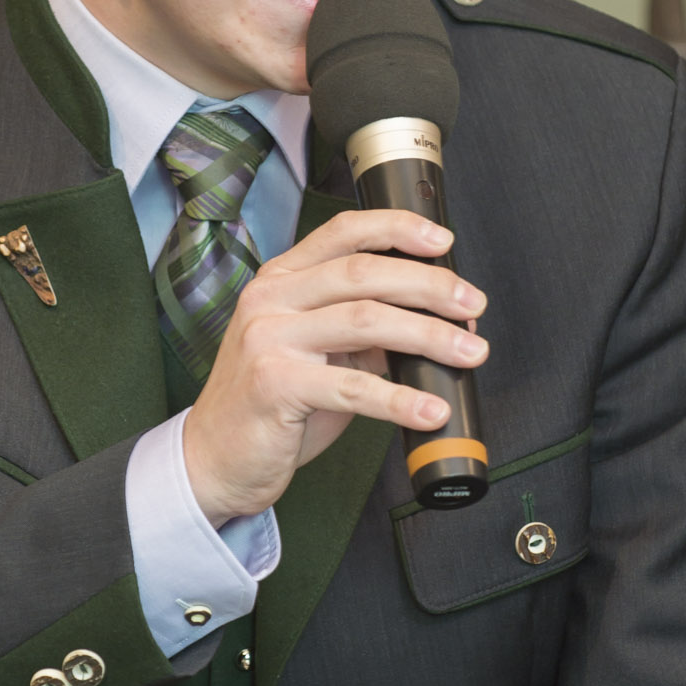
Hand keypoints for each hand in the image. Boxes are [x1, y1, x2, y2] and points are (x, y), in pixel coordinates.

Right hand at [180, 208, 487, 525]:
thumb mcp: (316, 352)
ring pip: (365, 320)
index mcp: (281, 280)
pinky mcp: (274, 385)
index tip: (443, 240)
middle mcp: (271, 300)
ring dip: (429, 335)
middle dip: (430, 285)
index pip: (344, 233)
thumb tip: (436, 318)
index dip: (398, 228)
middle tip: (472, 304)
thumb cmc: (270, 404)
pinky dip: (401, 399)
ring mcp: (269, 339)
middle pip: (364, 273)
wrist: (213, 457)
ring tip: (469, 351)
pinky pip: (352, 387)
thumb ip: (362, 329)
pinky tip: (430, 409)